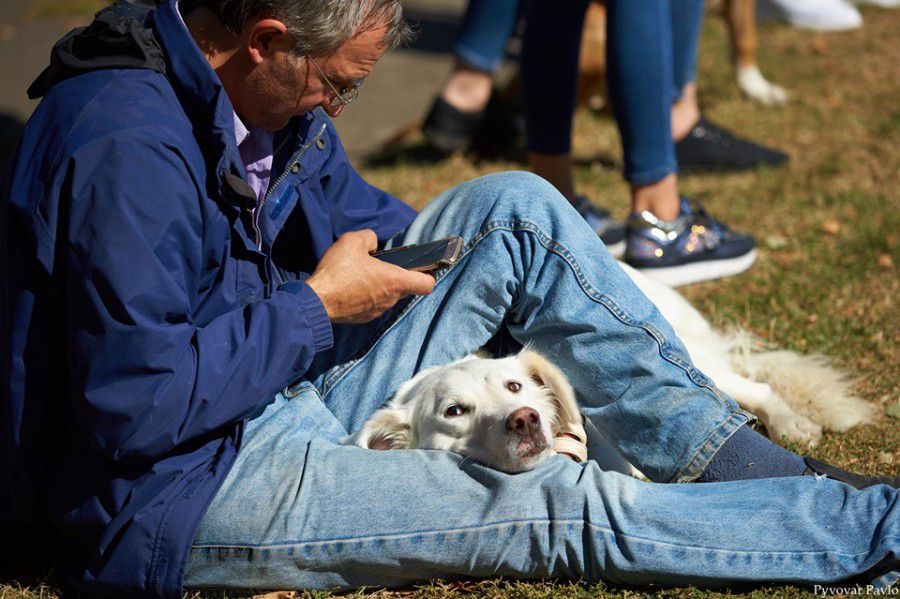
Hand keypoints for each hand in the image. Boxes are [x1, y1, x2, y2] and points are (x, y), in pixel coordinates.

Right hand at [307, 230, 435, 323]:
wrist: (316, 301)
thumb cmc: (337, 272)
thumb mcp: (353, 241)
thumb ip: (369, 238)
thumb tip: (373, 244)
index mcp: (394, 281)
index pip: (426, 284)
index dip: (428, 275)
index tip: (424, 269)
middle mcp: (390, 299)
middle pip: (405, 288)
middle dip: (396, 277)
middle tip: (380, 265)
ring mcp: (377, 311)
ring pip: (388, 297)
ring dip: (380, 287)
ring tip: (361, 275)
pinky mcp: (363, 318)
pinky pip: (372, 305)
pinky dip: (367, 296)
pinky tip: (351, 287)